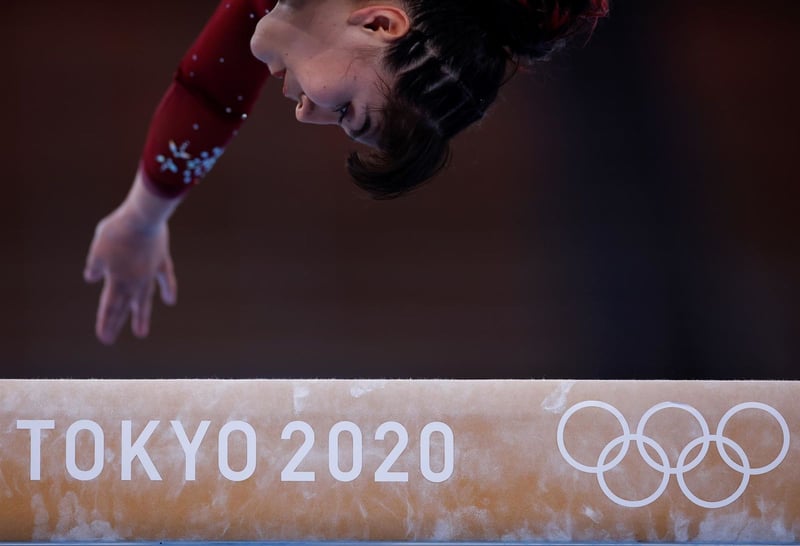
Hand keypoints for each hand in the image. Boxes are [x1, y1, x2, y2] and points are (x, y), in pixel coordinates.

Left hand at [84, 204, 177, 344]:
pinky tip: (170, 301)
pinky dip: (168, 290)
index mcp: (116, 280)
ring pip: (145, 300)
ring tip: (141, 333)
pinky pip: (166, 279)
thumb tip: (91, 278)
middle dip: (117, 324)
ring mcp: (150, 274)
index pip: (109, 307)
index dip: (105, 323)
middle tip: (110, 340)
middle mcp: (134, 282)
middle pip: (125, 308)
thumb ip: (94, 266)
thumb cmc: (116, 232)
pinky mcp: (161, 261)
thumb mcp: (97, 249)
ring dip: (142, 316)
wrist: (143, 218)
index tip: (104, 338)